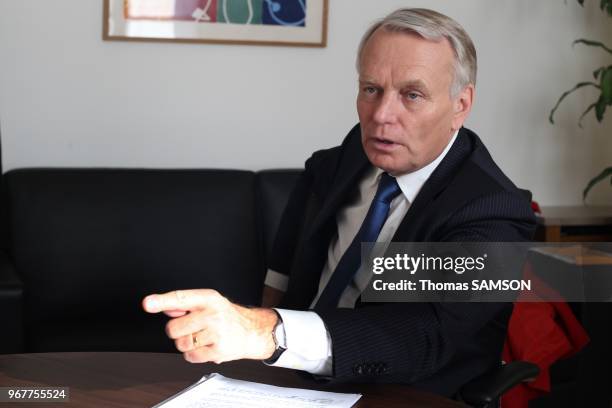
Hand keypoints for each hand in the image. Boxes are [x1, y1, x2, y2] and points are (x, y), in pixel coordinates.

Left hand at [142, 289, 277, 363]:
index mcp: (208, 298)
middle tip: (192, 328)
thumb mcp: (209, 303)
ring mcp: (216, 332)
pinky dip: (195, 355)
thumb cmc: (226, 316)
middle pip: (174, 328)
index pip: (181, 298)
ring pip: (182, 344)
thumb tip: (165, 306)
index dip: (162, 301)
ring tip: (202, 337)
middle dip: (178, 331)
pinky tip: (206, 346)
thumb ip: (185, 305)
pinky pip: (191, 357)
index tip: (148, 303)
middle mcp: (213, 313)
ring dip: (187, 344)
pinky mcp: (218, 349)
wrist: (252, 331)